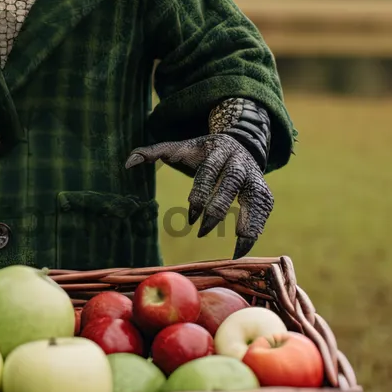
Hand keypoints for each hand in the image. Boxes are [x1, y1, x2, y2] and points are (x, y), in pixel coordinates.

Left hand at [125, 133, 273, 258]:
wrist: (237, 142)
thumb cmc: (202, 151)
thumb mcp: (180, 147)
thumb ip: (154, 152)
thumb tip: (127, 163)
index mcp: (217, 150)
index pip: (208, 171)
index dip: (199, 193)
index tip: (190, 215)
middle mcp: (239, 161)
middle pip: (231, 183)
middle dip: (218, 207)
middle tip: (202, 230)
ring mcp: (255, 175)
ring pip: (256, 198)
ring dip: (248, 223)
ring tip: (236, 249)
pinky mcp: (264, 189)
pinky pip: (263, 210)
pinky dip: (257, 228)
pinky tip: (243, 248)